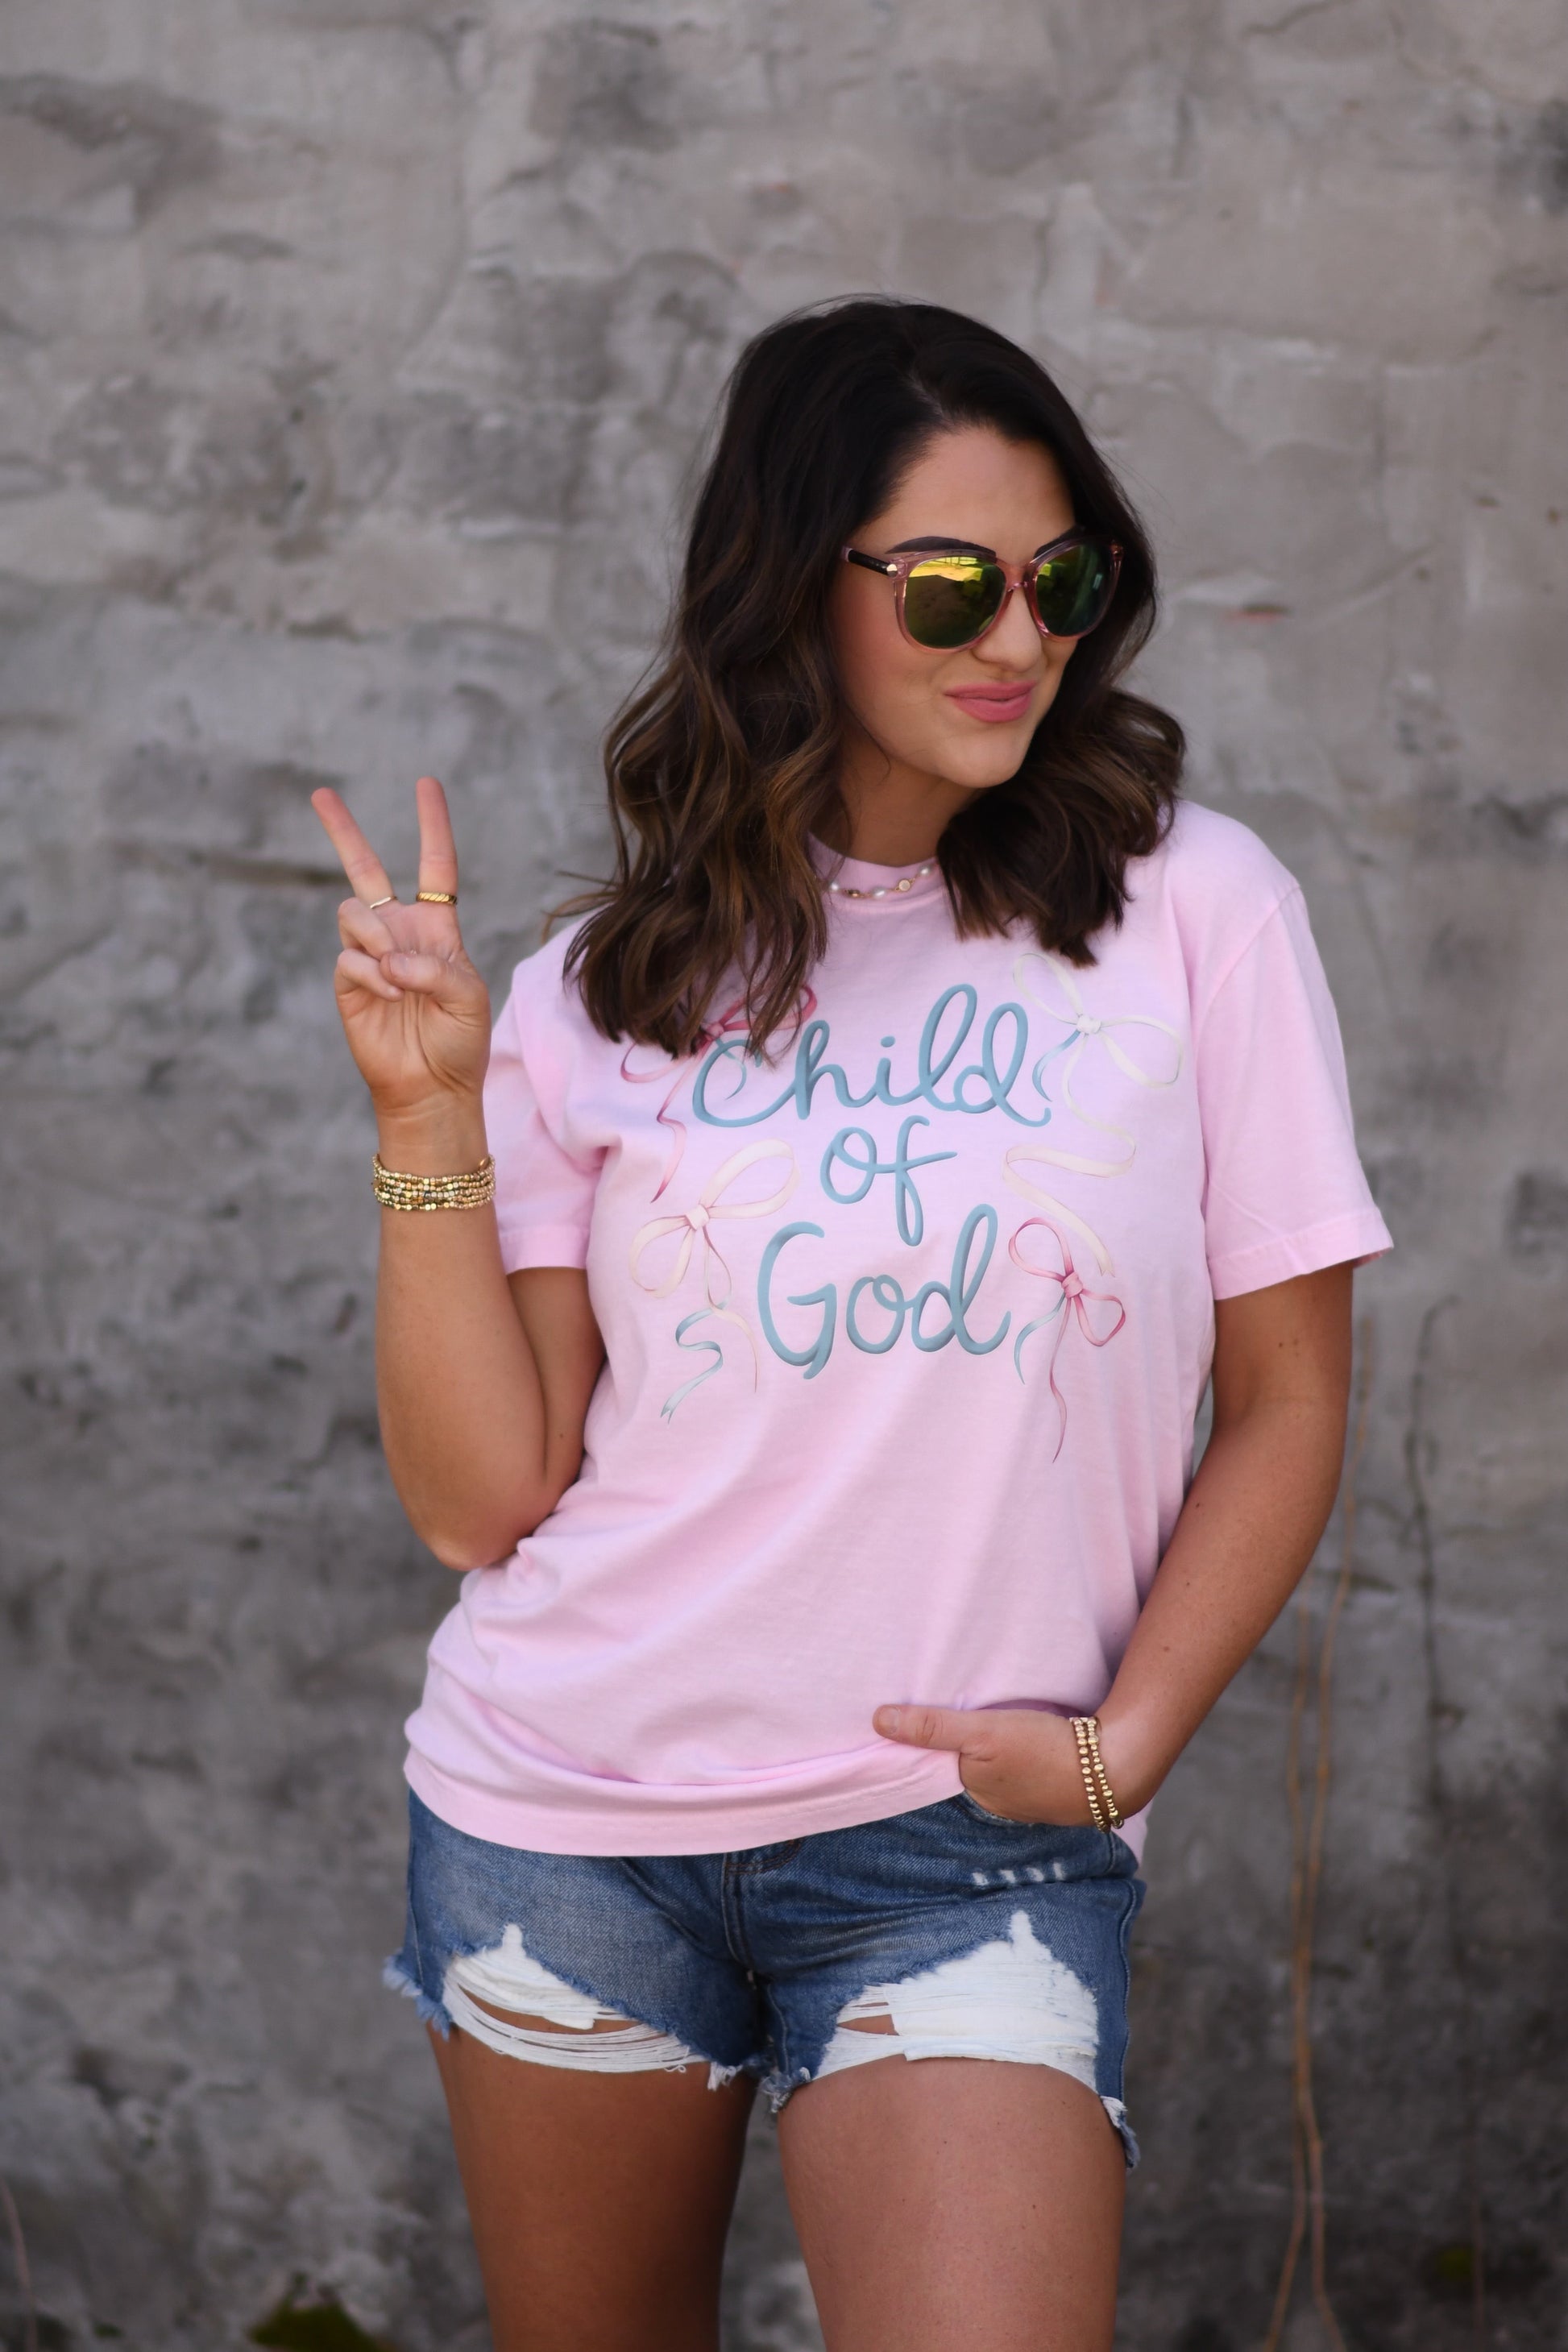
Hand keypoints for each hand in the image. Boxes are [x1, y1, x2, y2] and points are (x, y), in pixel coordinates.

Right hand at [313, 777, 490, 1127]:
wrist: (431, 1086)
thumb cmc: (458, 1041)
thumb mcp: (470, 997)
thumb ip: (438, 968)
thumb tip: (390, 957)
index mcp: (436, 927)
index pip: (435, 866)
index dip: (432, 825)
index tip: (426, 784)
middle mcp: (398, 932)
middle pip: (366, 868)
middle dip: (342, 830)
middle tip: (320, 793)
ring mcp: (369, 954)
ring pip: (354, 910)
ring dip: (377, 938)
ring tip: (397, 976)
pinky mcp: (347, 980)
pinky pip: (349, 956)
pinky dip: (371, 974)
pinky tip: (388, 996)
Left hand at [872, 1703, 1151, 1827]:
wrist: (1116, 1767)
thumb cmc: (1045, 1751)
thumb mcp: (983, 1733)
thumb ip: (934, 1726)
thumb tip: (878, 1720)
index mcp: (976, 1792)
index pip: (939, 1769)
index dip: (927, 1748)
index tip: (911, 1726)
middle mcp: (998, 1803)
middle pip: (968, 1770)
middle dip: (959, 1752)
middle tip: (949, 1717)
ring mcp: (1028, 1798)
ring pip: (997, 1771)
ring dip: (991, 1754)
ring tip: (986, 1728)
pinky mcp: (1055, 1786)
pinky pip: (1024, 1768)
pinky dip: (1019, 1755)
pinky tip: (1023, 1739)